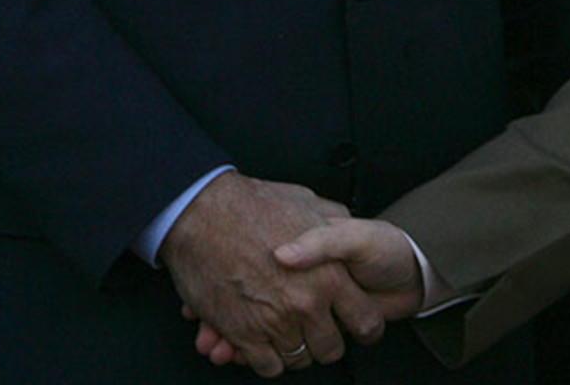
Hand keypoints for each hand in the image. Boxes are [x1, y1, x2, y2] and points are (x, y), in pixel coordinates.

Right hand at [160, 172, 383, 375]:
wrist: (204, 211)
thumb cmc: (254, 205)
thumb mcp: (310, 203)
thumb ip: (334, 221)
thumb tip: (348, 224)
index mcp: (330, 274)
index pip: (366, 322)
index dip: (364, 326)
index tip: (356, 325)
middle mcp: (306, 302)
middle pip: (330, 349)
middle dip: (326, 343)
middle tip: (318, 331)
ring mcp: (274, 321)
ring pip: (298, 359)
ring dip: (295, 350)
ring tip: (290, 333)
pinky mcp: (243, 334)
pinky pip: (267, 366)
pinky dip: (268, 361)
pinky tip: (267, 344)